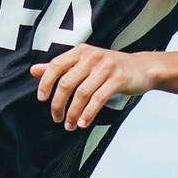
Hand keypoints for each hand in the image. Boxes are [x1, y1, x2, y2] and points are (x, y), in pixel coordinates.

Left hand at [29, 46, 157, 130]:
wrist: (143, 68)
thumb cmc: (110, 68)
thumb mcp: (85, 64)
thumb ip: (60, 68)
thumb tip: (34, 71)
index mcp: (81, 52)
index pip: (56, 66)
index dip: (46, 83)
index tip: (42, 99)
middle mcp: (92, 56)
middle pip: (67, 82)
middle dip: (58, 104)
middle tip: (57, 118)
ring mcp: (106, 66)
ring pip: (82, 93)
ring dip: (73, 113)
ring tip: (70, 125)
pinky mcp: (118, 78)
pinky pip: (98, 99)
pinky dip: (88, 113)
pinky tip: (83, 122)